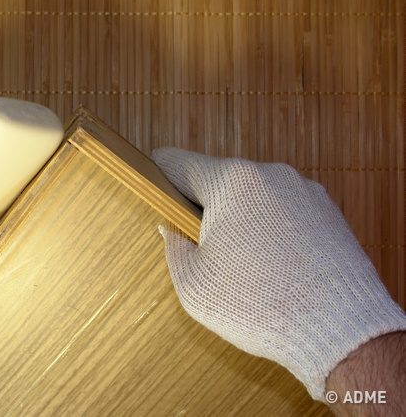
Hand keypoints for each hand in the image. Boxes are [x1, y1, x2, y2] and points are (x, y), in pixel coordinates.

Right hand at [152, 147, 405, 401]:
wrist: (342, 332)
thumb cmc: (261, 307)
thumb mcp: (193, 285)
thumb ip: (173, 246)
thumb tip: (172, 228)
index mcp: (233, 182)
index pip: (177, 163)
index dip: (157, 178)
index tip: (154, 195)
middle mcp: (271, 174)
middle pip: (218, 182)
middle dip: (204, 210)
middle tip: (206, 252)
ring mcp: (305, 190)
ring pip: (252, 198)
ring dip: (240, 222)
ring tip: (247, 268)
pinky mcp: (328, 211)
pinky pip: (283, 212)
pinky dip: (270, 232)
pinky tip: (274, 268)